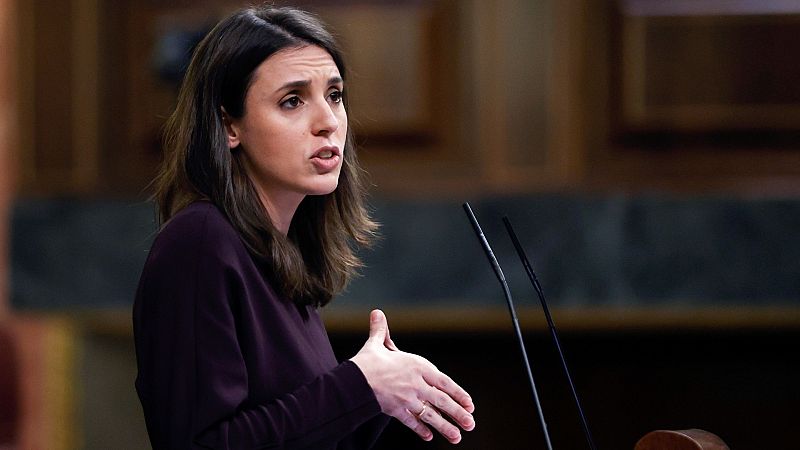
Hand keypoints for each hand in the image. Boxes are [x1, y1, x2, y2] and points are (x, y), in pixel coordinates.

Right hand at [350, 310, 475, 443]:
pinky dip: (420, 429)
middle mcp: (416, 384)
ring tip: (457, 437)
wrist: (352, 381)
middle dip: (458, 413)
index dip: (459, 394)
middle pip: (441, 401)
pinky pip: (411, 422)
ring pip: (430, 415)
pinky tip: (428, 436)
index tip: (469, 403)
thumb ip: (381, 330)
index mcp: (417, 366)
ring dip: (445, 427)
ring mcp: (407, 399)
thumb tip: (376, 313)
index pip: (444, 382)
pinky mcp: (396, 411)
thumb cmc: (366, 362)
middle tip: (470, 424)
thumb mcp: (376, 344)